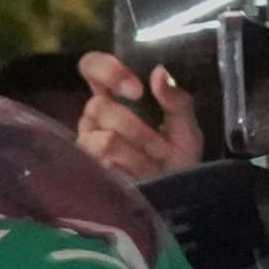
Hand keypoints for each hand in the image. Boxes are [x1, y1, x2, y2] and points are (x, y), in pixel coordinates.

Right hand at [76, 50, 203, 181]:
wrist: (173, 200)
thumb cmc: (177, 162)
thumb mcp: (186, 128)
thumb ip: (176, 101)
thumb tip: (158, 73)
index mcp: (115, 97)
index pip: (92, 67)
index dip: (107, 71)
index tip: (136, 89)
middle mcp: (94, 118)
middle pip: (99, 106)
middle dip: (135, 128)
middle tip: (157, 145)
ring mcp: (85, 144)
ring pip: (104, 139)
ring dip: (136, 154)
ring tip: (151, 166)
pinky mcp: (82, 170)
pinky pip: (102, 164)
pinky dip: (129, 171)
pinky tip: (137, 178)